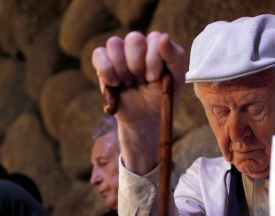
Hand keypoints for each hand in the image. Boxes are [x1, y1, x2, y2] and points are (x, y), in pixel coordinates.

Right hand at [91, 31, 185, 174]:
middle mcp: (138, 45)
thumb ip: (175, 57)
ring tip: (129, 83)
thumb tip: (164, 37)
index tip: (155, 78)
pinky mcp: (103, 63)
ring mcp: (119, 53)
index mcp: (157, 46)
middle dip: (138, 64)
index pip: (154, 38)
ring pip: (114, 43)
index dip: (153, 60)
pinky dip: (107, 71)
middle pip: (134, 38)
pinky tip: (116, 84)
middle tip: (142, 81)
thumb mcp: (175, 80)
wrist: (144, 119)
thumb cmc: (162, 98)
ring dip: (123, 68)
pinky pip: (99, 54)